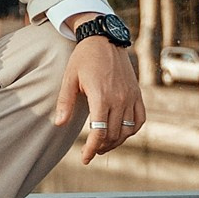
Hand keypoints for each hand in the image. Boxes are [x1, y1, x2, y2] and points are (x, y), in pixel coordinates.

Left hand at [54, 20, 146, 164]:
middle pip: (113, 134)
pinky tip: (122, 133)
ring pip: (127, 130)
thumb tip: (59, 123)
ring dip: (116, 141)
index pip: (99, 132)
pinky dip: (132, 130)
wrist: (104, 39)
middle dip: (101, 146)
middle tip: (92, 151)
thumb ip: (65, 102)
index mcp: (101, 96)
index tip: (85, 158)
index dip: (92, 148)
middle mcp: (119, 98)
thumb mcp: (69, 78)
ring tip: (104, 144)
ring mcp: (131, 96)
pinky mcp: (137, 94)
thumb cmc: (84, 58)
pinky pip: (139, 119)